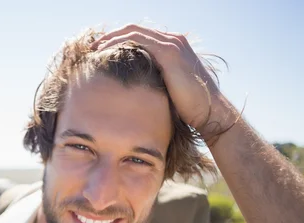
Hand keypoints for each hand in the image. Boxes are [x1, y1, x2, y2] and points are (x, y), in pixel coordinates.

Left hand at [92, 24, 235, 135]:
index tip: (102, 50)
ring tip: (95, 48)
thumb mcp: (169, 88)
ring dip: (112, 38)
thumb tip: (135, 89)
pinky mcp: (169, 52)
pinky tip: (106, 51)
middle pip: (135, 29)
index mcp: (173, 47)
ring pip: (134, 32)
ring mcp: (172, 44)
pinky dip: (120, 42)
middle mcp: (173, 40)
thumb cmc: (189, 107)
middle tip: (93, 46)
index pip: (141, 36)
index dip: (120, 40)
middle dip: (112, 35)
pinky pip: (138, 40)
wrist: (209, 112)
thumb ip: (155, 80)